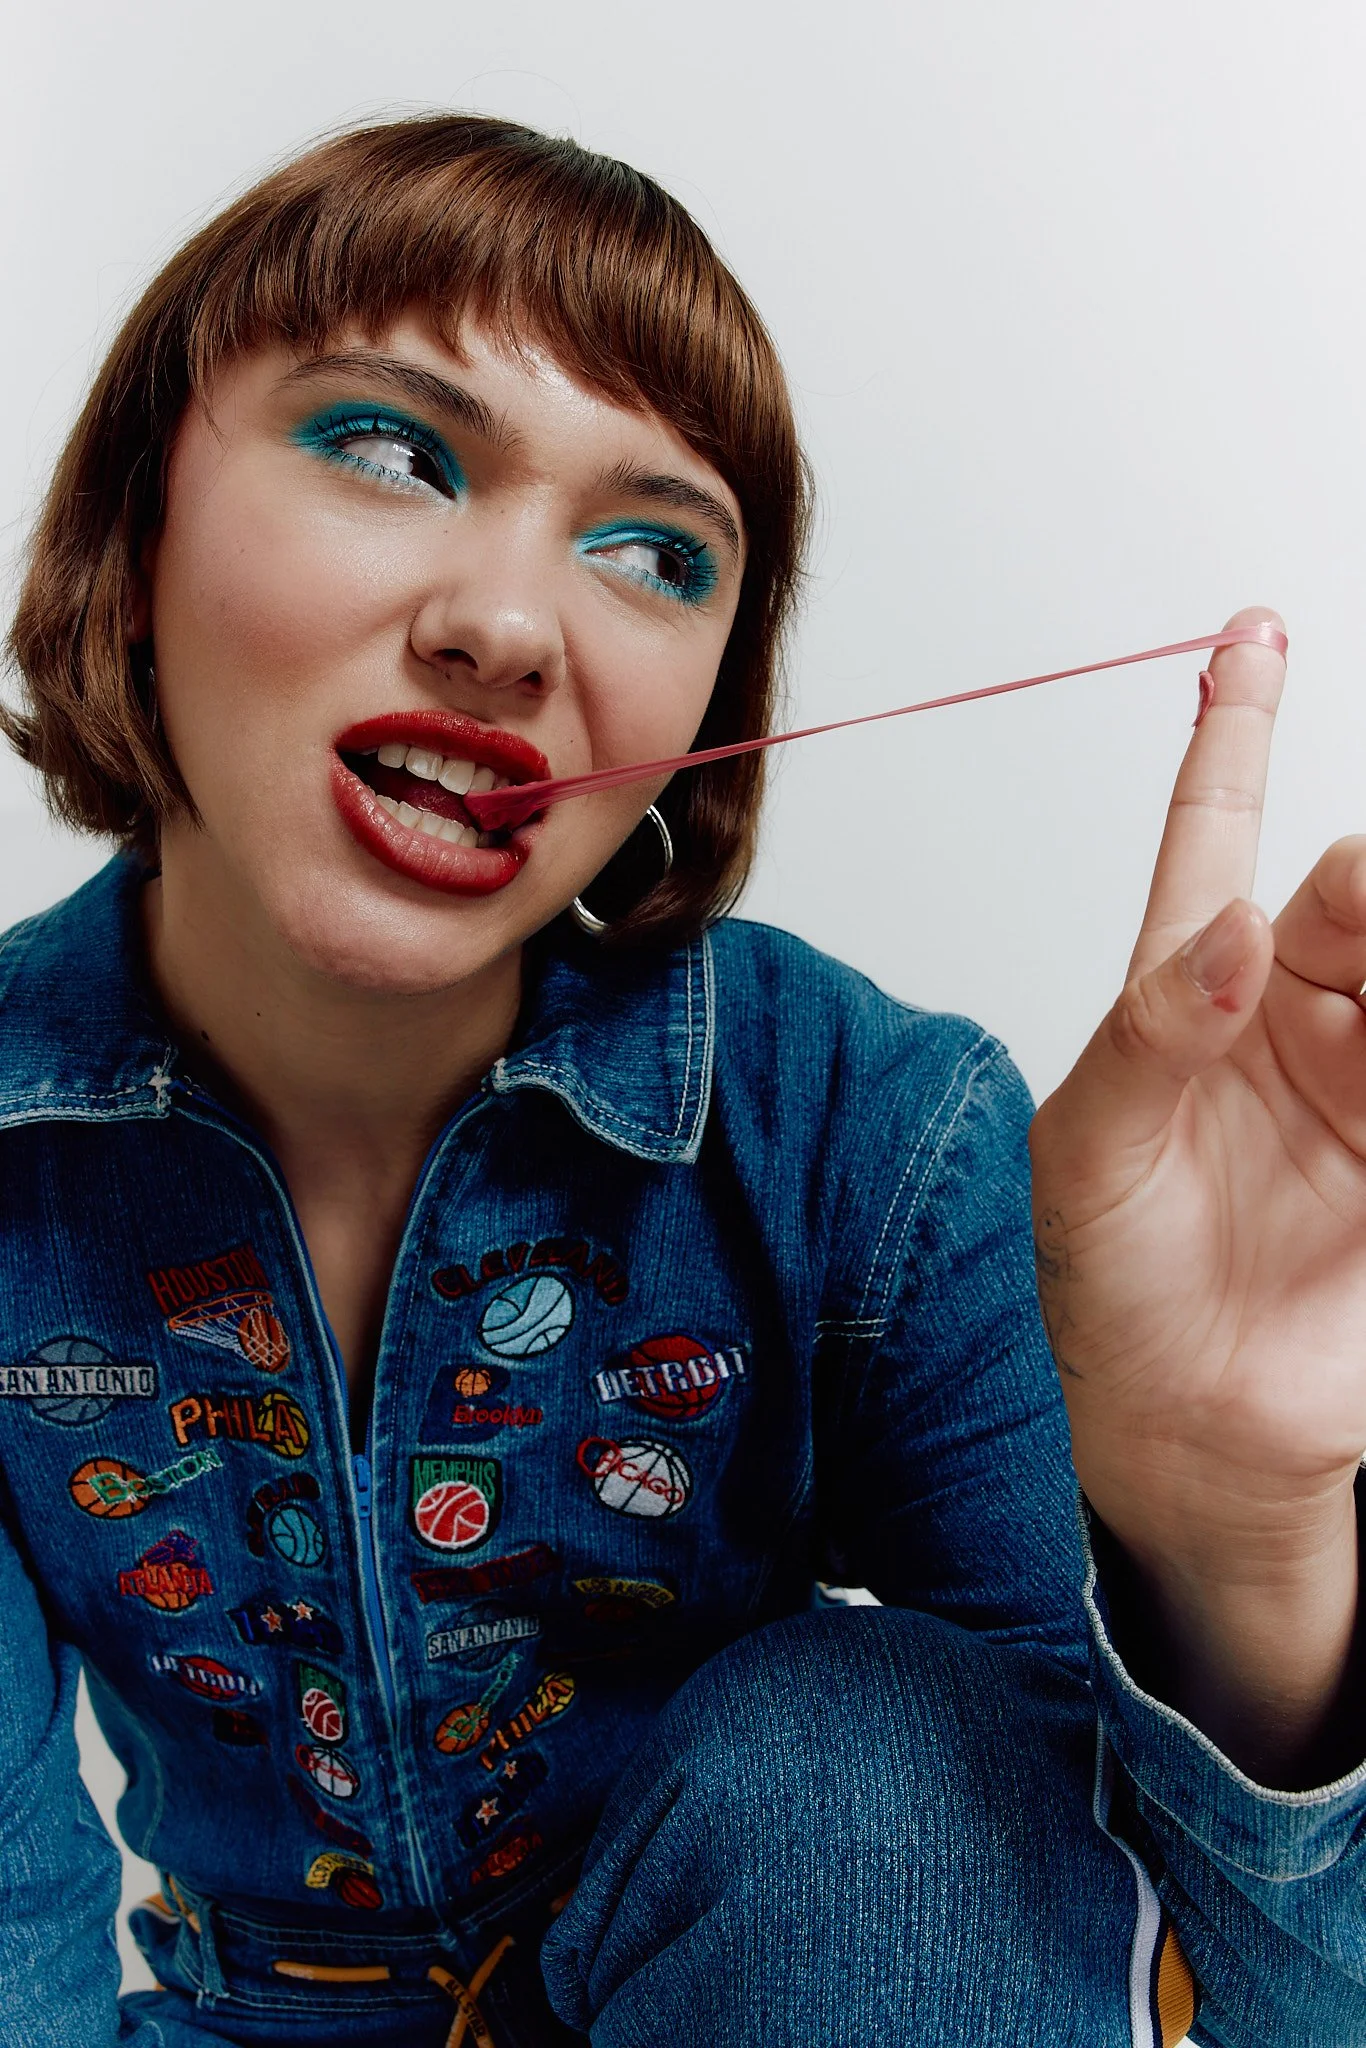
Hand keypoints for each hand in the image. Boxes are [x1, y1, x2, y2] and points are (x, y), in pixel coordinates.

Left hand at [1028, 607, 1364, 1782]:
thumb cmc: (1105, 1278)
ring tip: (1357, 1044)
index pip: (1214, 831)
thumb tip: (1228, 931)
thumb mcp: (1091, 1153)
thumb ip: (1155, 1036)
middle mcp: (1289, 1011)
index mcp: (1184, 989)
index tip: (1251, 631)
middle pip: (1355, 893)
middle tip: (1355, 908)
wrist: (1180, 1425)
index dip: (1234, 730)